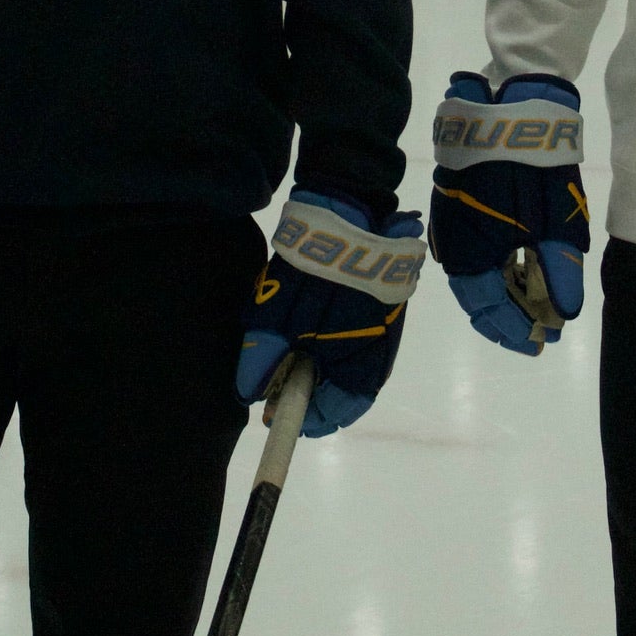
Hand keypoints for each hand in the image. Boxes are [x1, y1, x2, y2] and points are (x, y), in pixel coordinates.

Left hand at [236, 189, 424, 437]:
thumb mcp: (275, 321)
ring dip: (318, 359)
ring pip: (345, 362)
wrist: (353, 218)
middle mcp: (378, 359)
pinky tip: (310, 317)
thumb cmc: (314, 280)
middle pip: (339, 390)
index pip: (331, 416)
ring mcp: (384, 332)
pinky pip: (355, 336)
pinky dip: (331, 336)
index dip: (299, 417)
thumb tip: (251, 393)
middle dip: (307, 385)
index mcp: (359, 374)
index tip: (272, 409)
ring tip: (290, 338)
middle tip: (276, 369)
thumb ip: (261, 362)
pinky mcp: (382, 308)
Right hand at [428, 72, 589, 356]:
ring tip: (536, 304)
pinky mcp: (458, 205)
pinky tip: (520, 268)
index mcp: (469, 258)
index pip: (490, 312)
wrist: (507, 109)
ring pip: (476, 275)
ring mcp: (452, 225)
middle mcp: (452, 247)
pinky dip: (497, 266)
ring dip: (504, 292)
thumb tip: (563, 314)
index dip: (518, 331)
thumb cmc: (532, 170)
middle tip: (542, 331)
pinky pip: (474, 251)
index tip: (545, 342)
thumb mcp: (554, 224)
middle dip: (510, 317)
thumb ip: (559, 272)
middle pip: (479, 297)